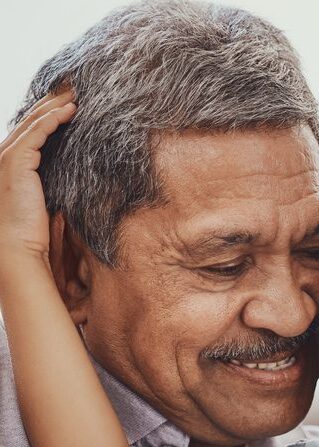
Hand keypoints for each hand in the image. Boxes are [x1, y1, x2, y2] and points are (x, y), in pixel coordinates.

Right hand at [0, 91, 74, 264]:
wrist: (17, 249)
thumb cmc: (32, 232)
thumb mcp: (45, 201)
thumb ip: (52, 183)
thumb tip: (73, 178)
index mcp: (10, 163)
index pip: (30, 130)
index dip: (48, 114)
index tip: (70, 103)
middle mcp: (4, 155)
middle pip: (30, 119)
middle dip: (52, 102)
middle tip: (74, 89)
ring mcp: (7, 157)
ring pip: (33, 122)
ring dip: (55, 105)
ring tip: (76, 94)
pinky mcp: (15, 162)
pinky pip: (36, 133)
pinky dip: (53, 120)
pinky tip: (69, 112)